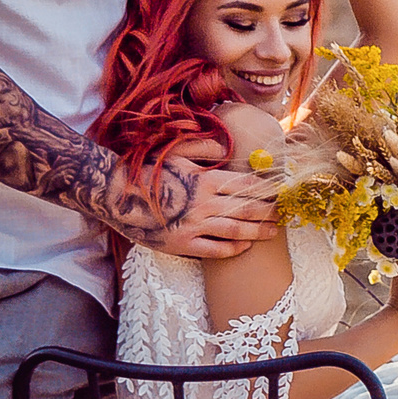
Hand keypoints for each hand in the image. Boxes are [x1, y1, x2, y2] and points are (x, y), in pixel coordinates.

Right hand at [113, 156, 281, 258]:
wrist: (115, 196)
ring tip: (272, 232)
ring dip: (258, 232)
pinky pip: (215, 250)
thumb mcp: (177, 152)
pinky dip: (233, 249)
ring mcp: (194, 226)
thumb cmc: (147, 172)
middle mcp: (204, 204)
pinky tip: (244, 246)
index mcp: (206, 180)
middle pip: (247, 210)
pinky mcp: (182, 244)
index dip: (267, 189)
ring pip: (236, 231)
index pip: (247, 185)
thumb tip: (228, 148)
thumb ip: (205, 147)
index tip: (281, 191)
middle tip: (282, 214)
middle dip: (268, 212)